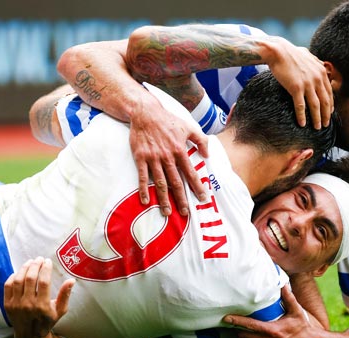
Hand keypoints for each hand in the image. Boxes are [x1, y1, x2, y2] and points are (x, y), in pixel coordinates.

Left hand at [4, 257, 74, 337]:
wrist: (29, 335)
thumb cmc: (47, 321)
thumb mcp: (60, 310)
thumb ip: (65, 295)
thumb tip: (71, 280)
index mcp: (42, 306)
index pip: (44, 281)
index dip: (46, 269)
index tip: (48, 262)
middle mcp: (28, 304)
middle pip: (30, 278)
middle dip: (35, 265)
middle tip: (39, 259)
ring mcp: (15, 304)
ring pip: (18, 280)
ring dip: (24, 268)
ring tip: (30, 262)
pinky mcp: (7, 304)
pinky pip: (8, 286)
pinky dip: (13, 276)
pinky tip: (20, 272)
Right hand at [129, 97, 208, 215]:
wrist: (146, 113)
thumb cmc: (168, 120)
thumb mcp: (188, 127)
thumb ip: (201, 140)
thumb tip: (207, 154)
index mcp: (180, 151)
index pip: (191, 173)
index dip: (197, 187)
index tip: (203, 198)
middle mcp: (167, 157)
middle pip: (176, 182)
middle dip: (181, 199)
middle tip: (185, 213)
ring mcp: (153, 158)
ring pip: (160, 183)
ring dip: (164, 199)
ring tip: (167, 212)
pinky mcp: (141, 158)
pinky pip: (143, 176)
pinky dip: (144, 189)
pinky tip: (146, 201)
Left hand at [223, 285, 326, 337]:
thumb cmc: (304, 328)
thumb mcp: (297, 311)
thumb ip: (288, 297)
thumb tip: (283, 283)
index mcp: (272, 330)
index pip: (249, 326)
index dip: (236, 321)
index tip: (226, 318)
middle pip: (244, 337)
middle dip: (239, 330)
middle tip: (237, 323)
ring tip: (245, 331)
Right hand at [265, 39, 333, 128]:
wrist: (278, 51)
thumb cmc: (291, 53)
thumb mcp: (309, 55)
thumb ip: (316, 62)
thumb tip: (322, 64)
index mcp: (321, 71)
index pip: (329, 92)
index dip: (330, 104)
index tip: (329, 113)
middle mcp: (317, 78)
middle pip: (325, 101)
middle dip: (326, 115)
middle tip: (325, 124)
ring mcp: (307, 84)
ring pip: (315, 106)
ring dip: (317, 118)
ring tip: (317, 127)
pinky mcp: (296, 88)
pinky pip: (300, 106)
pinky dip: (302, 116)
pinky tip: (302, 124)